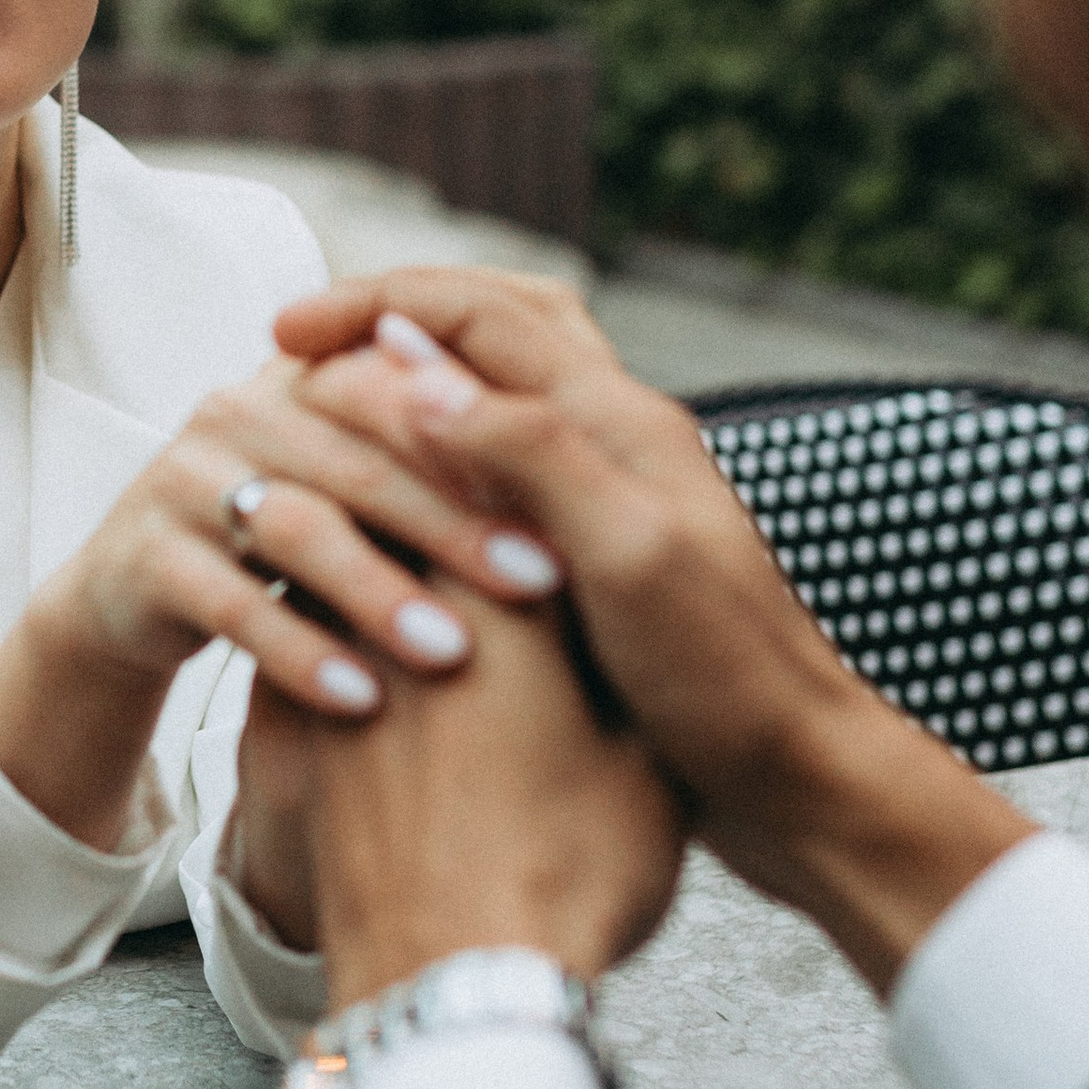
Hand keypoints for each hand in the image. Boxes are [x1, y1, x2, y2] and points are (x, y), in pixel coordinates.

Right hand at [0, 352, 565, 855]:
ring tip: (453, 650)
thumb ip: (436, 461)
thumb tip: (568, 453)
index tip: (570, 499)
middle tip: (541, 582)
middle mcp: (246, 407)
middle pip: (364, 448)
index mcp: (314, 378)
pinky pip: (229, 601)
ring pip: (299, 522)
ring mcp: (187, 475)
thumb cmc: (288, 557)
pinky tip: (362, 701)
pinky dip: (303, 653)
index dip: (489, 430)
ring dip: (381, 589)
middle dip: (457, 517)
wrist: (134, 606)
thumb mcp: (361, 497)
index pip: (404, 369)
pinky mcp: (143, 554)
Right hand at [269, 268, 1028, 986]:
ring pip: (487, 408)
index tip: (288, 332)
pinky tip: (379, 525)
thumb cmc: (728, 681)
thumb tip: (415, 370)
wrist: (799, 784)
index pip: (484, 313)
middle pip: (490, 334)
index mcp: (620, 422)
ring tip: (324, 428)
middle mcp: (611, 446)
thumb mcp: (628, 555)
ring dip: (403, 400)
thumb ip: (530, 452)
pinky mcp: (593, 571)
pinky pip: (493, 486)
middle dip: (385, 329)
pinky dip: (424, 479)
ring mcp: (602, 506)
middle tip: (291, 355)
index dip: (378, 305)